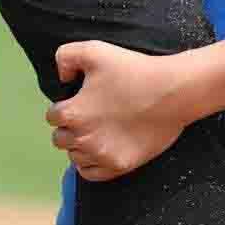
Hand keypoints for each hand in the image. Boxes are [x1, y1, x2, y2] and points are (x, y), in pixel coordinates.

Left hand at [47, 39, 203, 182]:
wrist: (172, 92)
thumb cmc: (134, 69)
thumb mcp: (94, 50)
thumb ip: (65, 57)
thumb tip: (62, 78)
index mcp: (74, 113)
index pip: (52, 117)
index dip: (63, 107)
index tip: (78, 102)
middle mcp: (83, 138)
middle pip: (60, 138)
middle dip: (69, 127)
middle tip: (88, 116)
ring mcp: (102, 155)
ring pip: (74, 156)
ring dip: (79, 145)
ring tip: (95, 131)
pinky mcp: (120, 165)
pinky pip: (90, 173)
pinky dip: (89, 164)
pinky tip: (98, 150)